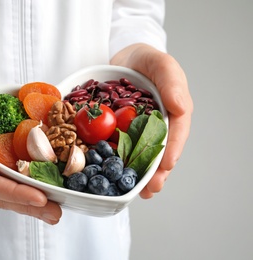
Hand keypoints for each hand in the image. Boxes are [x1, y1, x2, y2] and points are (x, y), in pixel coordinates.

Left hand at [111, 43, 193, 198]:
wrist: (125, 56)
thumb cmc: (148, 60)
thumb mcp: (162, 65)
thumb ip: (171, 83)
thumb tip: (181, 107)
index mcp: (173, 111)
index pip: (176, 133)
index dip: (171, 151)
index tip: (165, 167)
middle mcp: (158, 123)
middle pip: (160, 151)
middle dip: (156, 172)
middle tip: (150, 189)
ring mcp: (139, 128)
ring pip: (142, 154)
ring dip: (139, 173)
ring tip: (137, 191)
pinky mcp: (121, 129)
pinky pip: (121, 146)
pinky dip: (119, 160)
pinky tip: (113, 173)